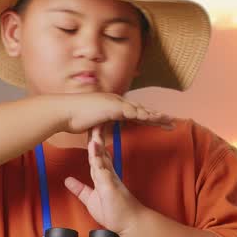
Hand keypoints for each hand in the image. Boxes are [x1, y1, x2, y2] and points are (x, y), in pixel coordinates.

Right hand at [55, 93, 172, 134]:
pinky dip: (144, 115)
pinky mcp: (112, 107)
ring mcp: (115, 103)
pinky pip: (132, 111)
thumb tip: (102, 133)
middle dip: (157, 117)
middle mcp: (117, 102)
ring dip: (156, 116)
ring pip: (140, 110)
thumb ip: (99, 127)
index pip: (134, 113)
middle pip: (142, 110)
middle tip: (172, 123)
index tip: (159, 123)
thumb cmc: (74, 119)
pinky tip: (154, 118)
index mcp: (113, 106)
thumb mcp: (91, 125)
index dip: (148, 118)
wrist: (64, 112)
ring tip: (169, 121)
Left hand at [64, 125, 145, 234]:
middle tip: (93, 118)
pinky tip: (94, 149)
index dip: (91, 141)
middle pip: (99, 151)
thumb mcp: (90, 199)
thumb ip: (79, 189)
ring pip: (101, 157)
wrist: (129, 224)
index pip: (95, 154)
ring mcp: (109, 178)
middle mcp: (106, 173)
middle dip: (95, 135)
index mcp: (102, 175)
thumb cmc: (114, 212)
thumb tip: (67, 181)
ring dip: (96, 143)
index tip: (88, 127)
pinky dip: (98, 158)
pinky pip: (103, 170)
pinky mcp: (111, 185)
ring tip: (93, 129)